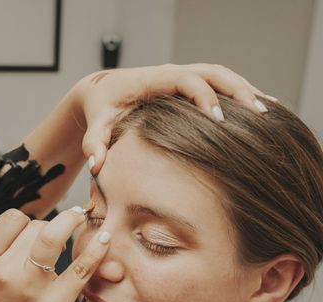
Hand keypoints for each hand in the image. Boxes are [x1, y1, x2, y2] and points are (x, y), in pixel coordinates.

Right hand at [0, 207, 109, 301]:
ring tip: (80, 218)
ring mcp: (31, 289)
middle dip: (51, 227)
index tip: (35, 231)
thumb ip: (5, 248)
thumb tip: (41, 221)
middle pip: (35, 227)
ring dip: (71, 222)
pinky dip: (96, 249)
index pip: (11, 219)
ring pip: (53, 236)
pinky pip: (81, 266)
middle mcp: (5, 274)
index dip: (27, 221)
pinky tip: (104, 239)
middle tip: (59, 234)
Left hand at [73, 64, 271, 174]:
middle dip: (237, 91)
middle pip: (213, 72)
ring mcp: (182, 76)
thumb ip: (95, 144)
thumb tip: (97, 167)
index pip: (185, 80)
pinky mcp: (188, 84)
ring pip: (221, 75)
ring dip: (245, 90)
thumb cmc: (100, 108)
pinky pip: (219, 83)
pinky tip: (260, 108)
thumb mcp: (96, 125)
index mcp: (152, 80)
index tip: (219, 120)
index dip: (204, 97)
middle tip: (259, 114)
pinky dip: (240, 92)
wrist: (101, 91)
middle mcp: (171, 74)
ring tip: (269, 112)